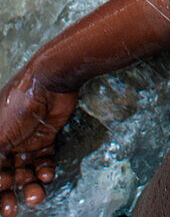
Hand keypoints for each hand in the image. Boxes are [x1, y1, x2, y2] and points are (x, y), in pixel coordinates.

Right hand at [0, 63, 77, 214]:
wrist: (51, 81)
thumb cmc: (18, 103)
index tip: (0, 203)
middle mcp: (8, 139)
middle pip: (6, 173)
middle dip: (9, 193)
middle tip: (13, 210)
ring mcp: (27, 138)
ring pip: (26, 169)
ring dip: (30, 185)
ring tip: (37, 196)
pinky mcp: (47, 135)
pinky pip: (44, 159)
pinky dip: (45, 170)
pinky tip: (47, 176)